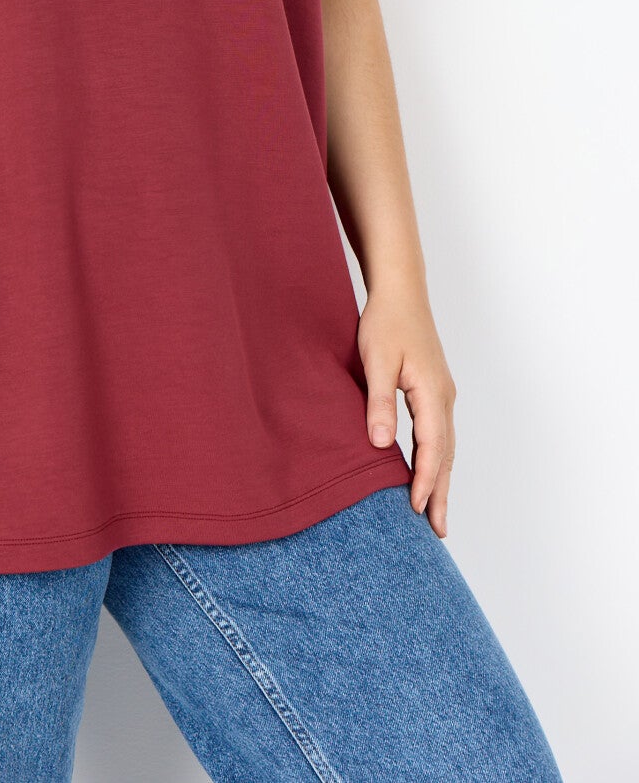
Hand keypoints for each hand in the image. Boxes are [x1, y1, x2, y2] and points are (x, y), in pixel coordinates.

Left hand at [357, 283, 455, 538]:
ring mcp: (442, 394)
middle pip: (446, 455)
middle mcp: (443, 398)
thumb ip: (379, 402)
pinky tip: (429, 471)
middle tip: (439, 531)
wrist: (400, 291)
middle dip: (442, 493)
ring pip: (445, 447)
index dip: (426, 481)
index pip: (432, 448)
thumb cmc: (386, 323)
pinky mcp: (434, 390)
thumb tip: (380, 445)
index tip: (418, 510)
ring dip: (441, 479)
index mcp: (432, 393)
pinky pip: (439, 434)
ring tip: (437, 514)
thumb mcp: (376, 360)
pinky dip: (437, 459)